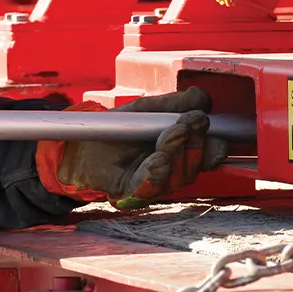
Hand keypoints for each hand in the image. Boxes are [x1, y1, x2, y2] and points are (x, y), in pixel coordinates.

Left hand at [36, 88, 228, 208]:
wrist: (78, 144)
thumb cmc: (116, 129)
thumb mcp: (146, 110)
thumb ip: (173, 104)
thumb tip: (202, 97)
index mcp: (181, 151)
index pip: (208, 153)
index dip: (214, 143)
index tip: (208, 123)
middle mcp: (172, 170)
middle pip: (195, 166)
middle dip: (195, 145)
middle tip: (190, 124)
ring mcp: (154, 184)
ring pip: (176, 177)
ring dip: (176, 154)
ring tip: (171, 135)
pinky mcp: (134, 194)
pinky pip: (150, 187)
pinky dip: (156, 173)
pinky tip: (159, 159)